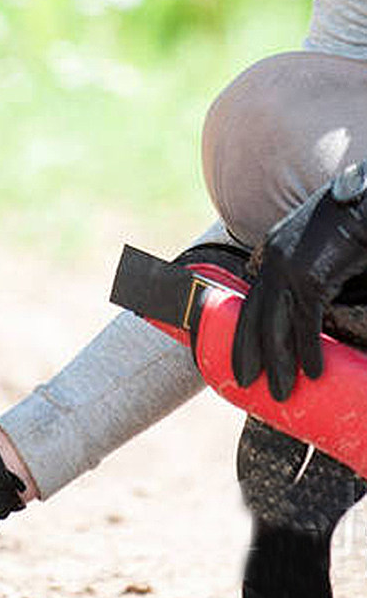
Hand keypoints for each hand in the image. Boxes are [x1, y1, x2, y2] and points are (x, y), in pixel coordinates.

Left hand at [232, 167, 366, 401]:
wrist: (364, 205)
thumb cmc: (351, 231)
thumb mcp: (323, 258)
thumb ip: (314, 283)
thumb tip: (316, 320)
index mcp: (272, 254)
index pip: (250, 299)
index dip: (243, 329)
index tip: (242, 355)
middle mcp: (272, 260)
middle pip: (253, 316)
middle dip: (247, 352)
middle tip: (244, 382)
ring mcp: (288, 268)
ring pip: (274, 326)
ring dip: (277, 362)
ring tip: (279, 391)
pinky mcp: (310, 278)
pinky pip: (305, 322)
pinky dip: (308, 350)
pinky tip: (313, 372)